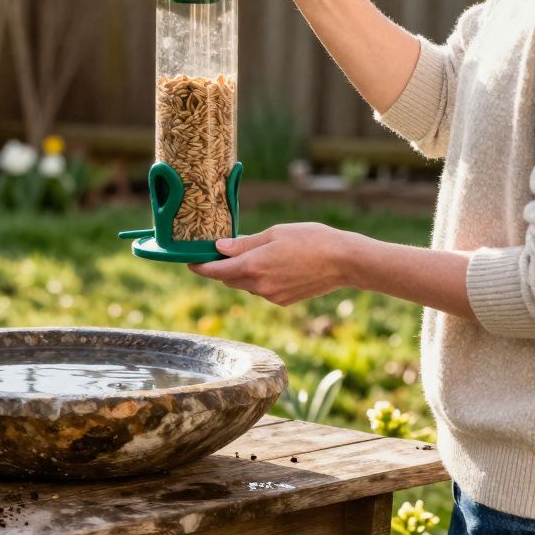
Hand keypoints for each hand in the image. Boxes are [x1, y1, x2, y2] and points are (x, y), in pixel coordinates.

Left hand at [187, 223, 358, 305]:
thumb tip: (219, 248)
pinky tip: (273, 266)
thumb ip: (244, 243)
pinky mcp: (283, 301)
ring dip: (241, 274)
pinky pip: (261, 291)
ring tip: (251, 255)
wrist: (344, 261)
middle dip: (221, 269)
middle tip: (218, 254)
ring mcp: (271, 296)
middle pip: (228, 280)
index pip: (216, 271)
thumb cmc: (311, 239)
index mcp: (254, 266)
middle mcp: (259, 286)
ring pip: (245, 286)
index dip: (200, 267)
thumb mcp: (274, 233)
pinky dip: (259, 280)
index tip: (190, 262)